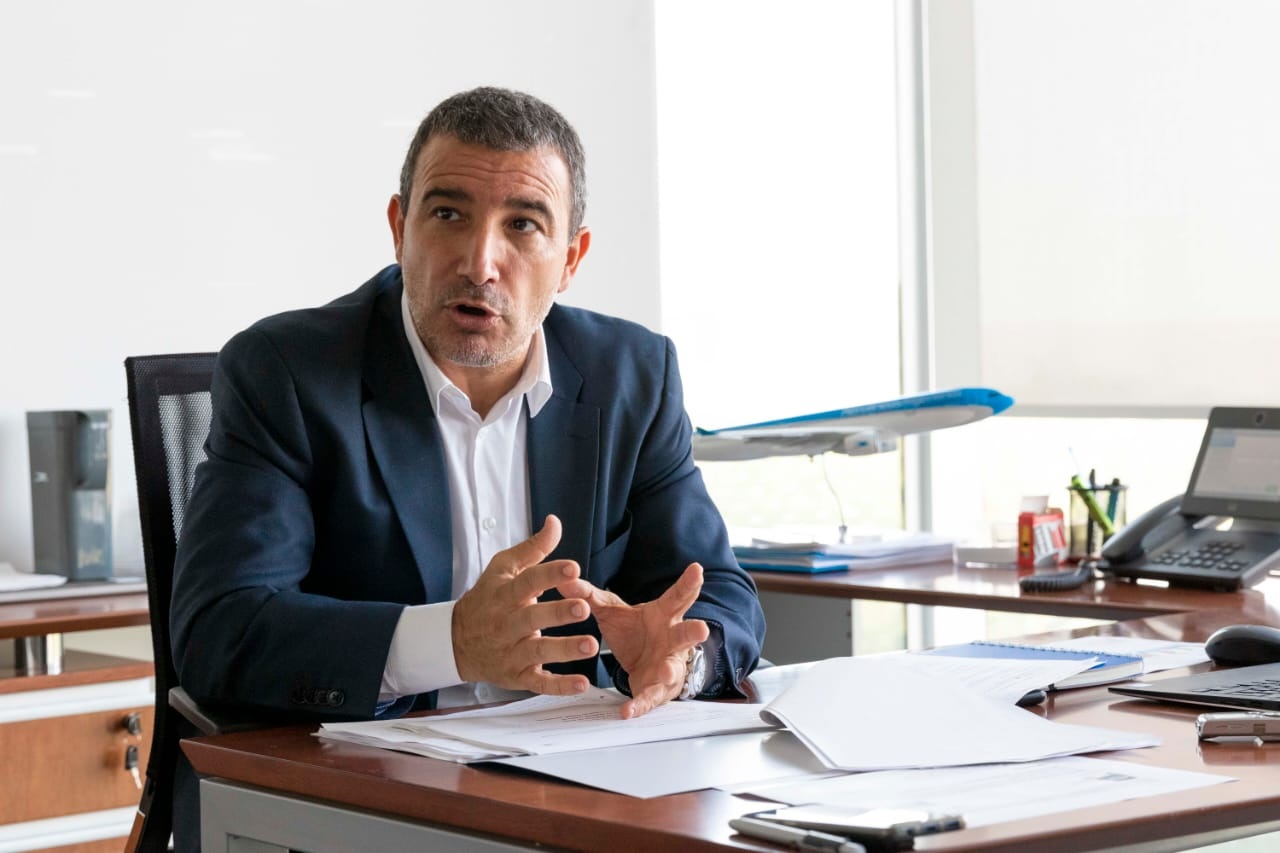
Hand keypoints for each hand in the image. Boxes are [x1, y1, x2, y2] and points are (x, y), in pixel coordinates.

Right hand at [451, 515, 597, 693]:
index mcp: (505, 594)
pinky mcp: (517, 675)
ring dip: (564, 649)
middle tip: (583, 607)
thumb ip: (533, 548)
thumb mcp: (503, 569)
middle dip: (558, 613)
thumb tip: (555, 522)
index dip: (550, 574)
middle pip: (532, 617)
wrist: (455, 641)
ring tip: (590, 645)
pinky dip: (559, 686)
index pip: (528, 581)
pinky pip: (539, 682)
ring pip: (538, 651)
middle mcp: (507, 623)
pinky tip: (581, 684)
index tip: (573, 568)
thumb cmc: (486, 600)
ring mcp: (511, 651)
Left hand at [559, 563, 709, 718]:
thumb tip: (563, 578)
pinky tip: (627, 711)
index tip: (697, 569)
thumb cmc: (635, 630)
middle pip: (685, 634)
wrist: (645, 663)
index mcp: (664, 615)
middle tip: (701, 629)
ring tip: (665, 672)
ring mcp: (667, 667)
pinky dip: (638, 705)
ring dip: (669, 672)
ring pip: (672, 670)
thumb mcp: (613, 610)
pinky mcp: (655, 691)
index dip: (688, 583)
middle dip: (693, 632)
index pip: (677, 597)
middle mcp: (672, 641)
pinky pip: (648, 698)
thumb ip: (590, 595)